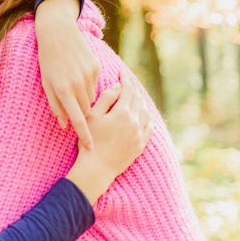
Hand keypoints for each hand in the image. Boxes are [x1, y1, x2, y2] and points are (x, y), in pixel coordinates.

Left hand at [35, 0, 99, 149]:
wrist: (58, 32)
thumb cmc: (47, 59)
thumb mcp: (46, 82)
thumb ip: (55, 105)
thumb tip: (63, 125)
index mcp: (62, 90)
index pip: (78, 119)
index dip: (85, 135)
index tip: (91, 148)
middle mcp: (77, 84)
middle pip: (87, 110)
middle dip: (83, 114)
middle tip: (77, 110)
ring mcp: (88, 75)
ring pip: (92, 97)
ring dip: (85, 98)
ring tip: (73, 85)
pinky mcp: (95, 67)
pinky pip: (95, 84)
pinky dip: (88, 85)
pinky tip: (78, 73)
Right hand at [66, 70, 152, 203]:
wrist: (97, 168)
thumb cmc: (90, 141)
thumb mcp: (92, 117)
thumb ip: (105, 99)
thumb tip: (117, 86)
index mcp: (121, 113)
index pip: (127, 90)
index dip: (125, 79)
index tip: (122, 72)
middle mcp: (134, 122)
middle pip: (138, 99)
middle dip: (133, 87)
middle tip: (128, 81)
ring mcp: (139, 134)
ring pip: (145, 112)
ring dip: (140, 101)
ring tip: (135, 95)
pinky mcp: (140, 145)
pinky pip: (149, 127)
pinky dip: (147, 117)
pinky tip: (143, 115)